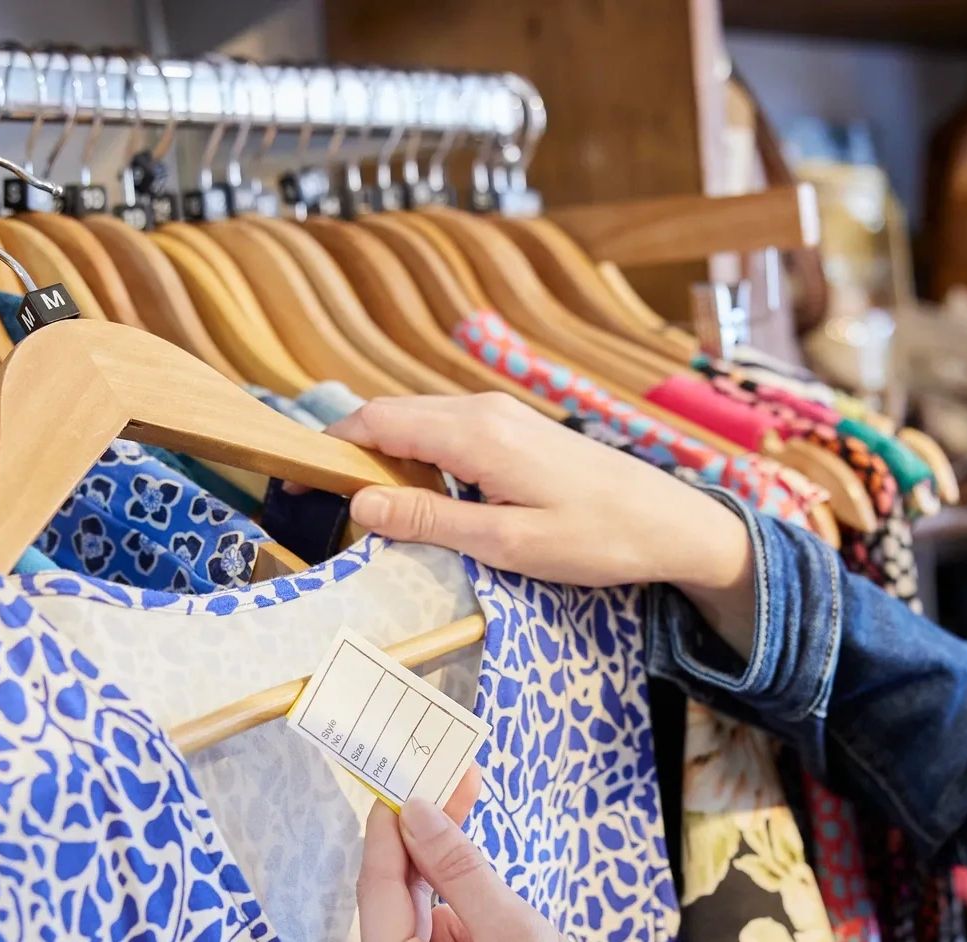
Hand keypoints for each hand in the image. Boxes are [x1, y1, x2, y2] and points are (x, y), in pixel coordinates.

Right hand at [326, 395, 753, 644]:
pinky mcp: (517, 429)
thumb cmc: (598, 538)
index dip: (326, 448)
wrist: (672, 522)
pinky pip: (448, 432)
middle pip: (391, 416)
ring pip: (419, 423)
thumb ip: (431, 519)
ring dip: (385, 458)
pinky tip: (424, 499)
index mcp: (476, 432)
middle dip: (349, 454)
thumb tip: (359, 502)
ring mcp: (503, 414)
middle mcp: (484, 409)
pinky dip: (420, 458)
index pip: (375, 421)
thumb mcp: (509, 542)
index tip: (294, 486)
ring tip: (367, 510)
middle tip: (322, 508)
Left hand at [356, 766, 558, 941]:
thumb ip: (460, 870)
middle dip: (421, 826)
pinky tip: (465, 837)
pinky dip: (453, 873)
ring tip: (462, 790)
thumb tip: (420, 813)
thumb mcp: (509, 928)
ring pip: (417, 893)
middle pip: (394, 886)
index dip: (388, 827)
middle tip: (445, 774)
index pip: (378, 885)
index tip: (406, 780)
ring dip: (439, 844)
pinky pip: (438, 907)